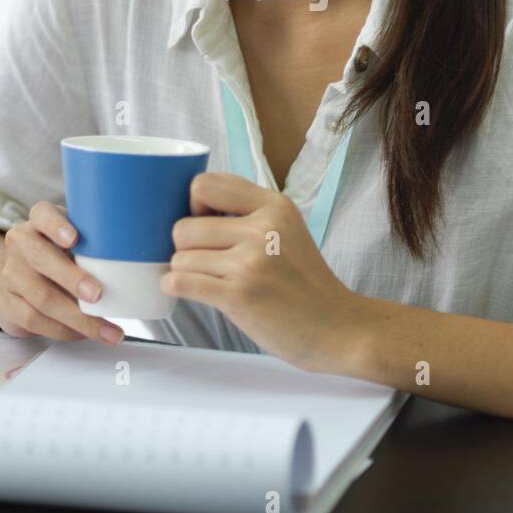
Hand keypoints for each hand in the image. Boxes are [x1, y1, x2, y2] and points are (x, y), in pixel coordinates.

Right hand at [0, 201, 123, 345]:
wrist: (16, 283)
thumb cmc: (59, 257)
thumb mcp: (73, 242)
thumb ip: (96, 242)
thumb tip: (144, 256)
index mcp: (39, 222)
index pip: (42, 214)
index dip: (56, 225)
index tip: (74, 238)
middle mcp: (21, 243)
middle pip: (42, 258)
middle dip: (71, 278)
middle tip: (98, 294)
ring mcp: (11, 274)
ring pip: (41, 297)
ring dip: (77, 317)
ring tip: (107, 330)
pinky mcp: (6, 303)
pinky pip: (35, 320)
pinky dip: (63, 330)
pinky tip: (84, 334)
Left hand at [163, 173, 363, 372]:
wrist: (336, 327)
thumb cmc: (305, 282)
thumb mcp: (287, 229)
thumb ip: (247, 212)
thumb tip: (190, 207)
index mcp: (273, 206)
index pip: (203, 185)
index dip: (194, 207)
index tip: (207, 226)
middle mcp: (262, 228)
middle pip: (183, 227)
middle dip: (187, 248)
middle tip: (210, 264)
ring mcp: (250, 262)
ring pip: (180, 257)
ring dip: (186, 273)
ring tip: (213, 283)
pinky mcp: (238, 295)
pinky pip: (180, 282)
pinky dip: (176, 288)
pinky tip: (193, 292)